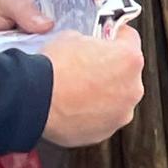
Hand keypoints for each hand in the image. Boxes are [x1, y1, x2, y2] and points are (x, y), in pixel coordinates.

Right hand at [41, 26, 143, 147]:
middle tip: (88, 66)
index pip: (130, 39)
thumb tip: (86, 45)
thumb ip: (89, 41)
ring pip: (117, 98)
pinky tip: (75, 106)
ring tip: (79, 90)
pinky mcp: (104, 132)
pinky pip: (103, 118)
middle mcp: (132, 88)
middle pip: (126, 72)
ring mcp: (120, 113)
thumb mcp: (73, 37)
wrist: (35, 99)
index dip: (115, 36)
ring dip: (103, 93)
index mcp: (129, 59)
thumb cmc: (53, 69)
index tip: (108, 38)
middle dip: (110, 68)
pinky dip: (92, 113)